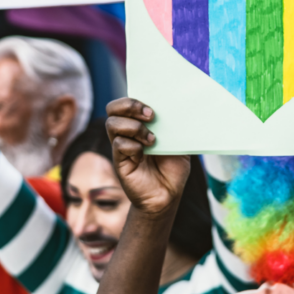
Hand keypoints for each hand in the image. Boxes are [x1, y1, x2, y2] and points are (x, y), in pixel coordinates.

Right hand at [105, 98, 189, 218]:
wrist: (168, 195)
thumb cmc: (172, 169)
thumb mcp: (179, 143)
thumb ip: (176, 127)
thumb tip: (180, 109)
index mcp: (139, 124)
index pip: (126, 103)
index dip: (134, 99)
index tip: (153, 107)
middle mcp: (127, 132)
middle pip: (112, 108)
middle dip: (129, 106)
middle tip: (150, 115)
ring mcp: (122, 146)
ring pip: (112, 124)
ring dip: (133, 127)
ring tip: (152, 139)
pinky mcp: (120, 161)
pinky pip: (119, 144)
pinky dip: (133, 145)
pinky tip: (144, 153)